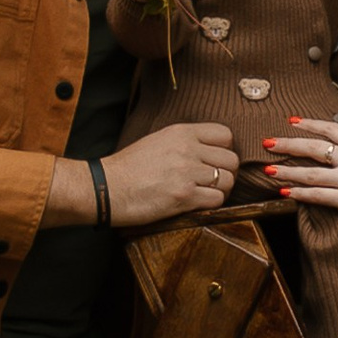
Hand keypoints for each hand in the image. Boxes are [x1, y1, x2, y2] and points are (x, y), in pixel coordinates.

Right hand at [101, 119, 237, 224]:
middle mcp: (187, 149)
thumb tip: (208, 151)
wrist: (106, 188)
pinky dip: (212, 205)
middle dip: (226, 173)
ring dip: (221, 191)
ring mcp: (187, 172)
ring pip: (228, 180)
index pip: (225, 135)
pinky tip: (197, 204)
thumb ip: (184, 142)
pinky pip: (217, 200)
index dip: (224, 150)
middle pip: (231, 159)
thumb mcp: (157, 141)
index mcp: (181, 132)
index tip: (214, 161)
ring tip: (206, 194)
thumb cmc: (128, 168)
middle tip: (213, 182)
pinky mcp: (184, 196)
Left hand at [260, 114, 337, 223]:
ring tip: (269, 170)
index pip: (332, 128)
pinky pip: (318, 195)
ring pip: (310, 172)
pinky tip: (285, 192)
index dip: (310, 124)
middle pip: (315, 148)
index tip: (291, 121)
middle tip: (268, 143)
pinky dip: (299, 193)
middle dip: (289, 144)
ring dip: (287, 170)